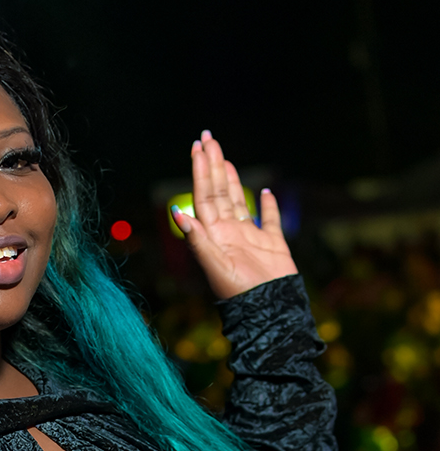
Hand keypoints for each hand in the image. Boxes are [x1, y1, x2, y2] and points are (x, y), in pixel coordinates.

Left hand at [171, 131, 297, 299]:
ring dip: (231, 180)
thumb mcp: (214, 267)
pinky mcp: (272, 246)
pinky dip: (267, 206)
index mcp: (214, 236)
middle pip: (218, 192)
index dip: (200, 171)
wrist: (269, 312)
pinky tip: (265, 192)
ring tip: (224, 160)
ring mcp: (250, 238)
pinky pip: (269, 221)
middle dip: (213, 165)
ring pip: (238, 202)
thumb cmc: (239, 294)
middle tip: (208, 138)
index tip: (198, 148)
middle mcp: (229, 234)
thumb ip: (198, 240)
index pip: (204, 196)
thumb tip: (177, 212)